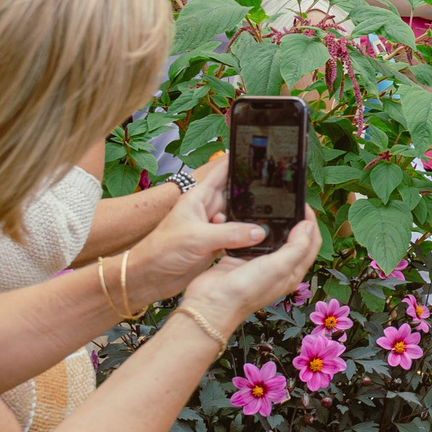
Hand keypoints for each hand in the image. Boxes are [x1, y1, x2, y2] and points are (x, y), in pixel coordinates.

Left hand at [125, 154, 267, 303]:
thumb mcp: (197, 237)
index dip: (242, 160)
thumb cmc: (161, 250)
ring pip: (241, 216)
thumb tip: (260, 231)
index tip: (264, 154)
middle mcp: (209, 209)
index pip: (224, 170)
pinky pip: (240, 236)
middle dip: (256, 191)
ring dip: (254, 217)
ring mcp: (214, 227)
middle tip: (282, 191)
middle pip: (238, 193)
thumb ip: (230, 233)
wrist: (149, 277)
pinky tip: (264, 238)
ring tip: (278, 215)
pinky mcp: (217, 244)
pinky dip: (250, 237)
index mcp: (200, 197)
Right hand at [181, 212, 323, 337]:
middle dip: (294, 219)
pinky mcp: (241, 259)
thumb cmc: (245, 290)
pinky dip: (253, 228)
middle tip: (287, 201)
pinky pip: (251, 240)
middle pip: (293, 238)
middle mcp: (278, 268)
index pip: (310, 243)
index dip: (310, 222)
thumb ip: (296, 247)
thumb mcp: (277, 268)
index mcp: (292, 271)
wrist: (210, 304)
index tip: (302, 205)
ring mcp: (259, 263)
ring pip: (272, 238)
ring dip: (274, 222)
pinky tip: (250, 216)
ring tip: (270, 205)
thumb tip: (309, 226)